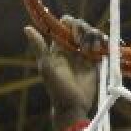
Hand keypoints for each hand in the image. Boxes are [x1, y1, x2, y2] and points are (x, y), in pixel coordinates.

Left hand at [24, 13, 102, 128]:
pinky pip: (102, 46)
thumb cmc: (56, 88)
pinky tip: (102, 49)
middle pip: (81, 27)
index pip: (66, 24)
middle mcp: (72, 47)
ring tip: (94, 50)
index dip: (72, 25)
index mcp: (59, 46)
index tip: (74, 37)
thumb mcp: (46, 66)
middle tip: (83, 46)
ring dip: (95, 37)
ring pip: (93, 34)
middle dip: (85, 31)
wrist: (73, 106)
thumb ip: (39, 47)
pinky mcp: (96, 61)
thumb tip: (26, 28)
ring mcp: (84, 53)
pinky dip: (105, 43)